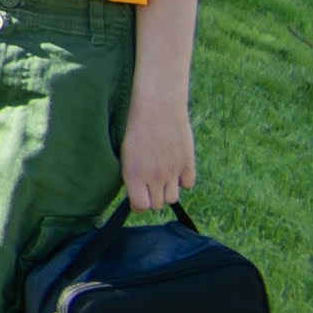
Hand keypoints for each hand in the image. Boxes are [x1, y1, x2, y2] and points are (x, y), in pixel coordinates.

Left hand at [121, 89, 195, 211]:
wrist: (157, 106)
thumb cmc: (134, 126)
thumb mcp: (124, 151)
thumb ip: (132, 174)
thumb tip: (136, 191)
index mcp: (133, 174)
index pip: (140, 206)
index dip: (138, 204)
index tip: (138, 197)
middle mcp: (154, 177)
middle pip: (157, 204)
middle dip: (152, 198)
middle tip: (149, 185)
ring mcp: (172, 171)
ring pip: (173, 198)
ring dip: (167, 191)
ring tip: (162, 177)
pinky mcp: (188, 163)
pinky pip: (188, 184)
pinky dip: (183, 180)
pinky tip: (175, 168)